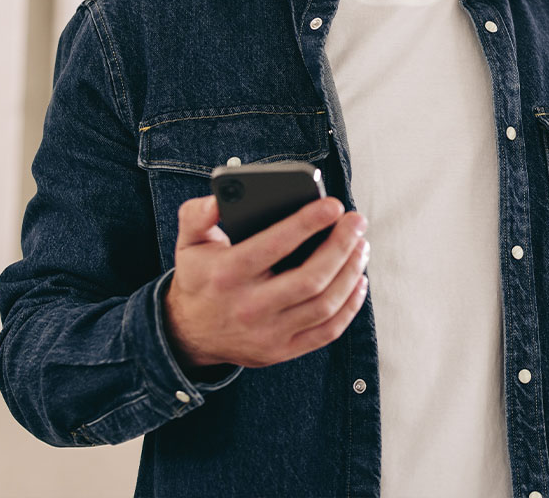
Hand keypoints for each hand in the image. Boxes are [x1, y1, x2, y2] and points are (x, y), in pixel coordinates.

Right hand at [163, 195, 369, 368]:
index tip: (333, 205)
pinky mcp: (282, 351)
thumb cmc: (198, 277)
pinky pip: (327, 332)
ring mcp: (268, 333)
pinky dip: (350, 306)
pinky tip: (358, 281)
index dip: (308, 223)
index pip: (274, 245)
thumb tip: (219, 198)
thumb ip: (198, 214)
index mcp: (227, 274)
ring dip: (350, 272)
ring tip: (361, 245)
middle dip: (341, 246)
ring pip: (324, 305)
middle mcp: (249, 307)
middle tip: (357, 221)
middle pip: (310, 278)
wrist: (187, 334)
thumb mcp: (188, 241)